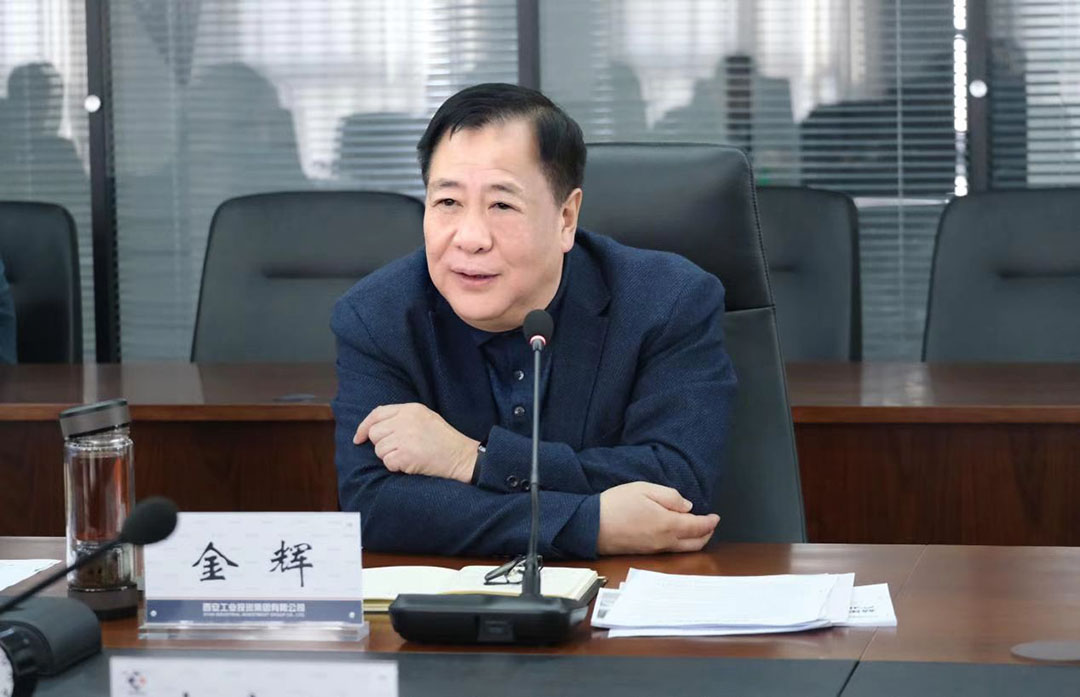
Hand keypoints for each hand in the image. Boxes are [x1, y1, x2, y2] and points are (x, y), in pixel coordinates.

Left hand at [353, 403, 479, 482]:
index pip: (377, 414)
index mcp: (410, 409)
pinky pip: (387, 462)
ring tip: (409, 456)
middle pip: (375, 433)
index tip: (359, 438)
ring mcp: (406, 437)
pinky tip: (411, 464)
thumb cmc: (444, 440)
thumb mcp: (425, 418)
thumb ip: (402, 417)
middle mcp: (406, 420)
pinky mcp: (406, 455)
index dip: (364, 427)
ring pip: (379, 450)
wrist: (462, 456)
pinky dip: (396, 467)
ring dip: (390, 457)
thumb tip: (375, 426)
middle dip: (382, 445)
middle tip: (399, 450)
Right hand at [596, 482, 719, 554]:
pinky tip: (677, 534)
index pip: (697, 526)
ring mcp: (655, 549)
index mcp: (668, 525)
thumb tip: (687, 507)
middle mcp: (665, 541)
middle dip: (706, 534)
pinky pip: (671, 550)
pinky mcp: (645, 552)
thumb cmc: (616, 504)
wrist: (591, 525)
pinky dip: (681, 543)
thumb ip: (670, 497)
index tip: (716, 517)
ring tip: (697, 529)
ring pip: (683, 549)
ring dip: (695, 540)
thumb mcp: (645, 489)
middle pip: (695, 543)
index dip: (710, 522)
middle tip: (710, 524)